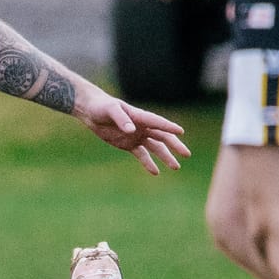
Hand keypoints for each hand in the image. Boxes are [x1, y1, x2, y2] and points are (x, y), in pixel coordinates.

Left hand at [74, 87, 190, 174]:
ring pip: (155, 147)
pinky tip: (156, 172)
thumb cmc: (102, 107)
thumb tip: (132, 130)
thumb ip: (121, 119)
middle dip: (175, 145)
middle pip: (162, 136)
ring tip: (176, 167)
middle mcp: (142, 127)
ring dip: (165, 156)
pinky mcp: (129, 144)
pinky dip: (148, 163)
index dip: (169, 126)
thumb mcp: (110, 110)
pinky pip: (142, 154)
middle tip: (186, 154)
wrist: (92, 112)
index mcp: (140, 116)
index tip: (181, 131)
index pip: (157, 122)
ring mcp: (137, 136)